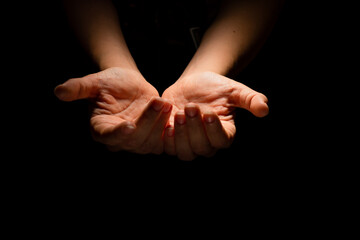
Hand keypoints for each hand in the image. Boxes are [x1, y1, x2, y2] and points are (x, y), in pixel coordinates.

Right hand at [54, 67, 171, 153]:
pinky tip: (177, 115)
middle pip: (134, 140)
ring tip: (166, 103)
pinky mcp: (152, 138)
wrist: (129, 83)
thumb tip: (58, 91)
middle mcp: (118, 139)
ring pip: (150, 142)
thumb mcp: (95, 82)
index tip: (129, 125)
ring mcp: (136, 141)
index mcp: (101, 128)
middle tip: (160, 101)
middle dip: (148, 121)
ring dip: (161, 124)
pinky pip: (162, 141)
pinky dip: (170, 130)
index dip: (118, 133)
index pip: (108, 136)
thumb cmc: (110, 82)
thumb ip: (78, 88)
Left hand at [162, 71, 268, 160]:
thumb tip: (265, 109)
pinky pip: (167, 147)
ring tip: (179, 112)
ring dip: (181, 135)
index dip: (214, 130)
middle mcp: (207, 143)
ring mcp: (188, 144)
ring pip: (185, 151)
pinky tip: (166, 122)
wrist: (192, 84)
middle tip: (191, 107)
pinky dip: (166, 138)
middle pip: (202, 148)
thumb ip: (250, 99)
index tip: (209, 113)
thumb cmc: (215, 88)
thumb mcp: (234, 90)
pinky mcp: (171, 140)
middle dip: (195, 129)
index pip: (221, 141)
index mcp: (224, 134)